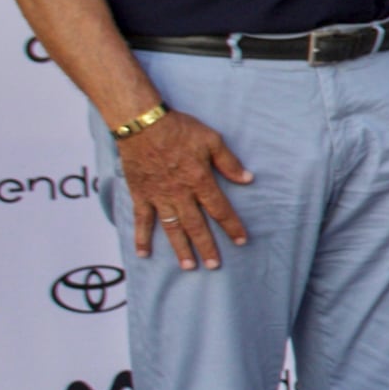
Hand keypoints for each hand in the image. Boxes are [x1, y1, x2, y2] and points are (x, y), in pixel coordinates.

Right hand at [119, 111, 253, 269]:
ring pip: (172, 227)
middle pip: (196, 225)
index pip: (220, 209)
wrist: (141, 123)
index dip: (232, 226)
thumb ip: (229, 162)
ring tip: (188, 266)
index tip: (241, 241)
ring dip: (180, 248)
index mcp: (200, 181)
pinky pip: (142, 220)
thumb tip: (248, 179)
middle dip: (207, 247)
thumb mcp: (211, 140)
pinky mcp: (140, 194)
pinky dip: (141, 237)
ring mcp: (159, 196)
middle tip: (215, 265)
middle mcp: (180, 193)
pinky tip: (144, 253)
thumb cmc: (178, 129)